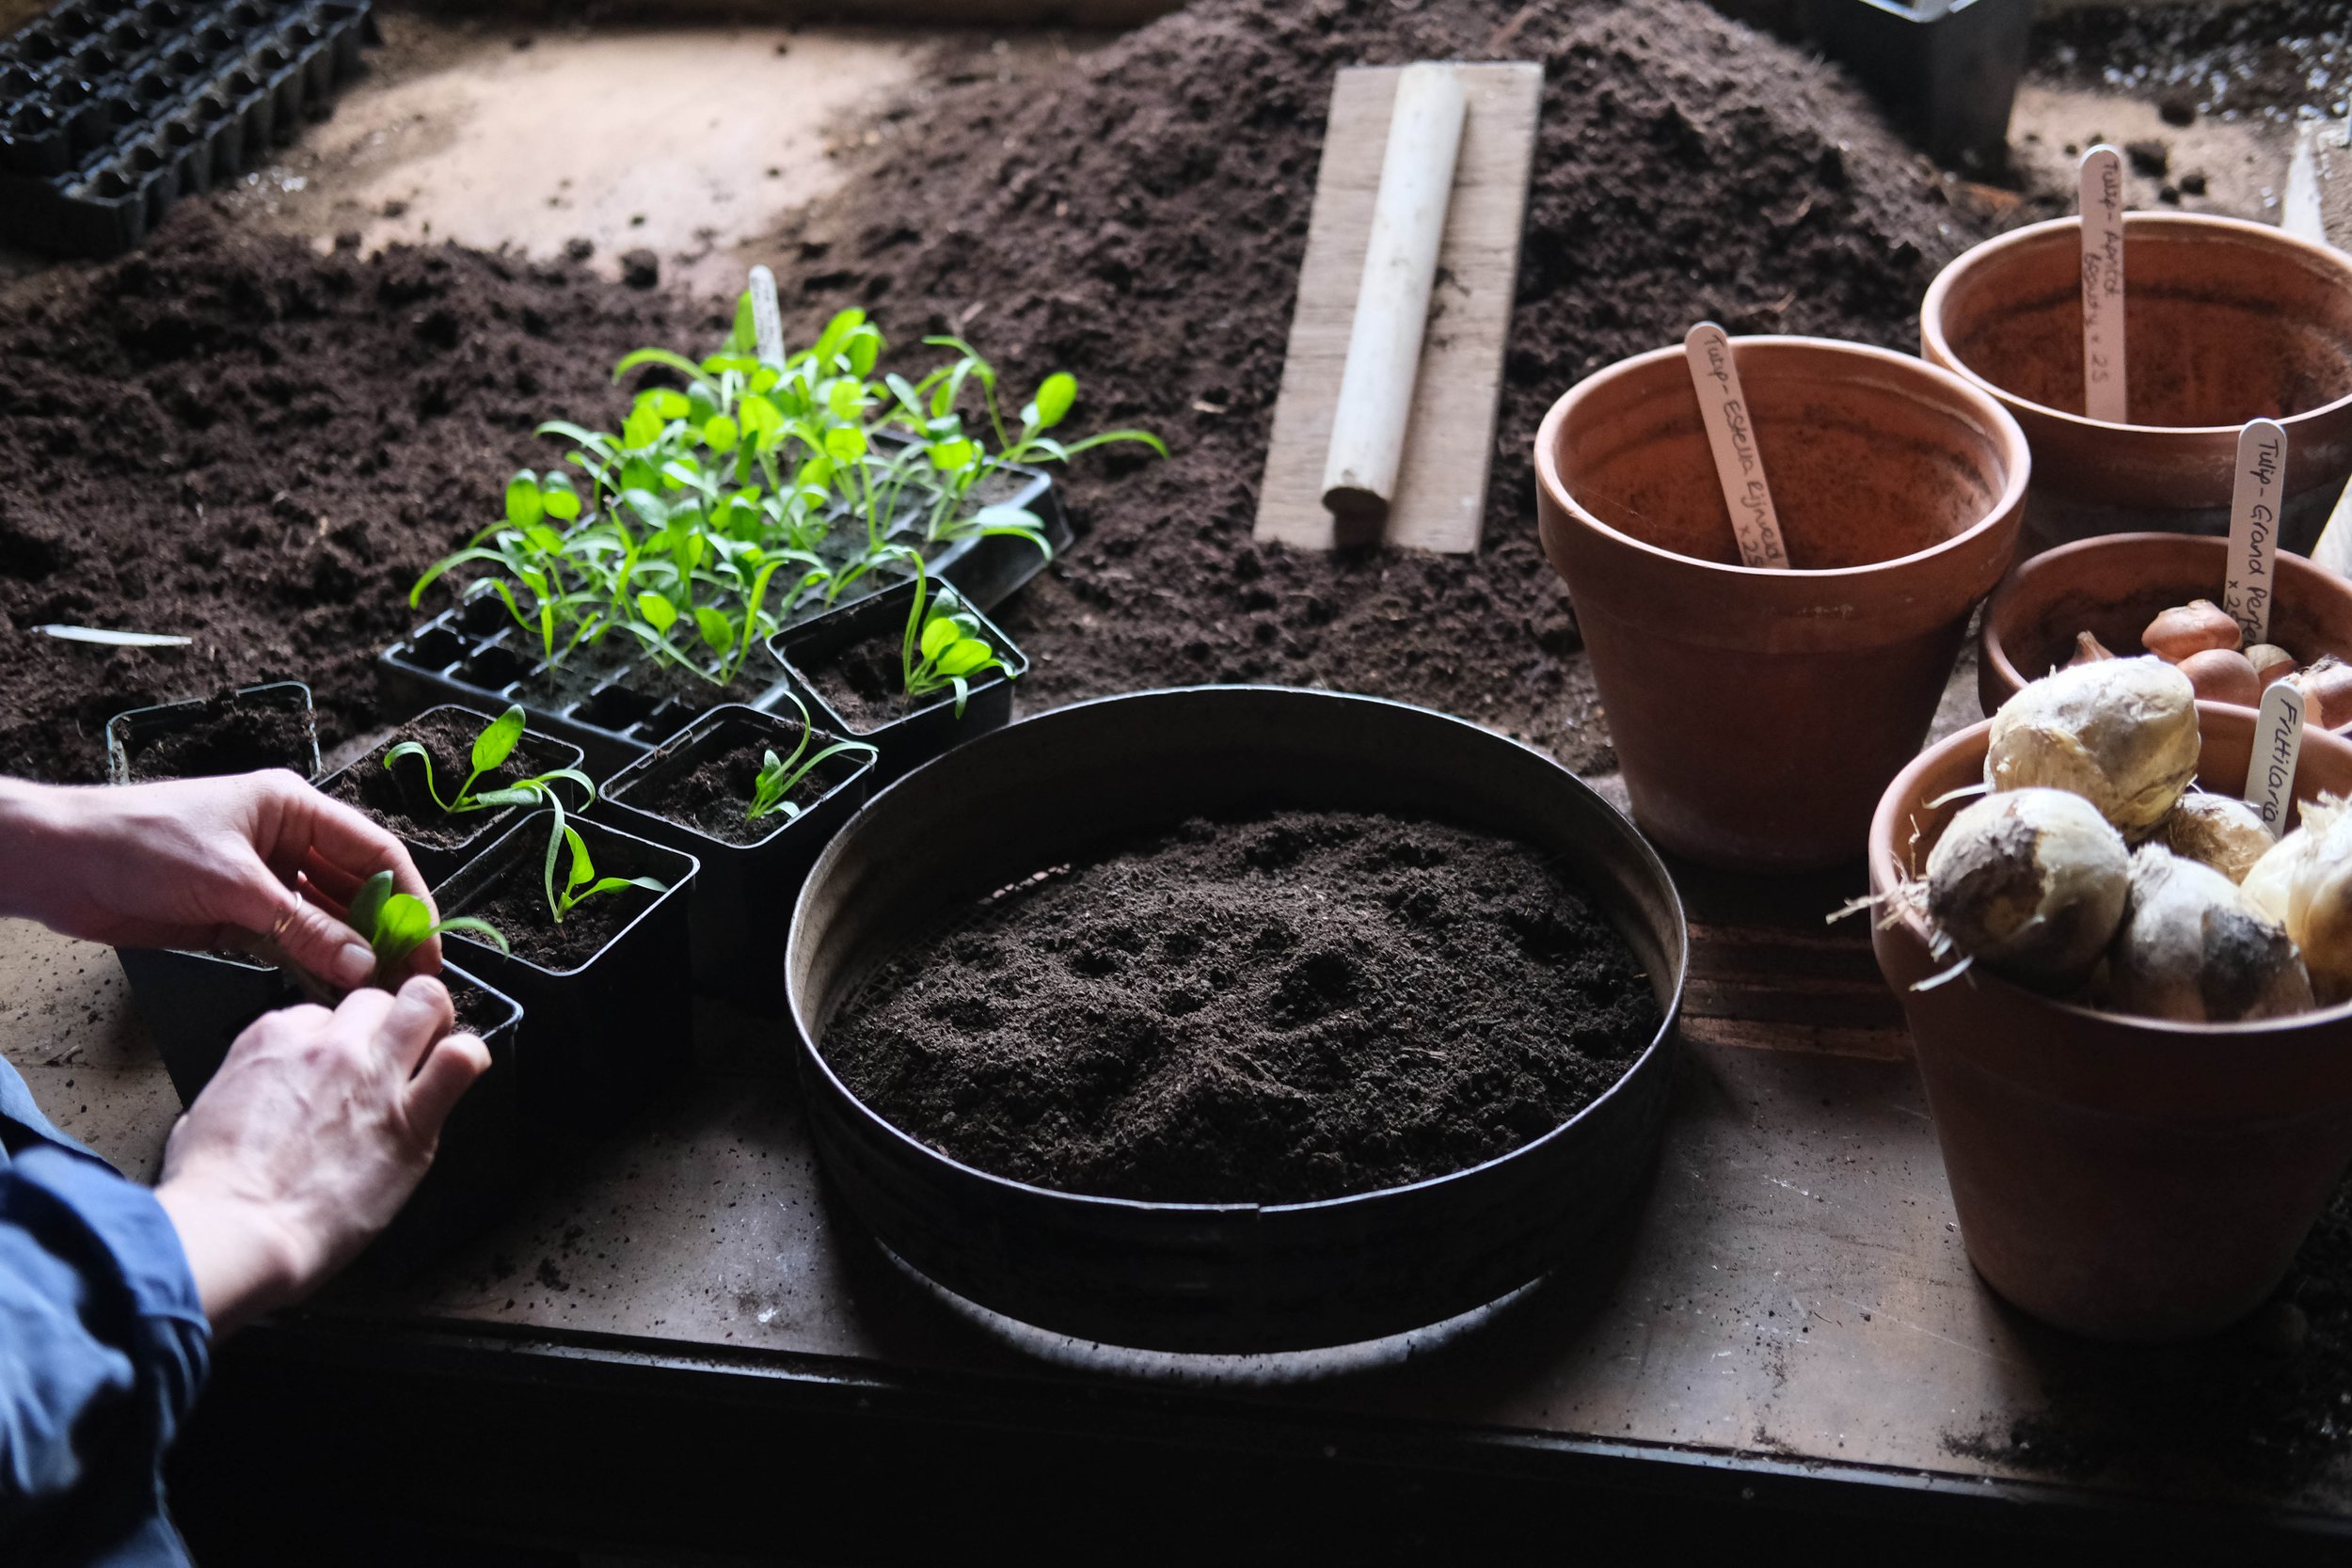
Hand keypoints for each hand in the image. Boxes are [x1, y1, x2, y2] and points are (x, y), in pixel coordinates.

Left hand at [0, 770, 438, 990]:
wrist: (58, 863)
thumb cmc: (137, 841)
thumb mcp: (232, 884)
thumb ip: (303, 927)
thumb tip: (361, 964)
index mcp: (294, 809)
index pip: (376, 853)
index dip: (409, 899)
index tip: (427, 944)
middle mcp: (286, 842)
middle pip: (356, 891)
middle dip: (383, 934)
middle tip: (407, 979)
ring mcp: (261, 882)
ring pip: (325, 923)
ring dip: (348, 956)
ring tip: (374, 993)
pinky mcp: (235, 917)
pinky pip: (290, 945)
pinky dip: (311, 967)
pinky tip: (330, 991)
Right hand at [152, 977, 489, 1333]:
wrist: (237, 1231)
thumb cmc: (210, 1191)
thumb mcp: (202, 1116)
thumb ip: (239, 1092)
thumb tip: (251, 1100)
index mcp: (272, 1040)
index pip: (320, 1013)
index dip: (332, 1039)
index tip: (335, 1066)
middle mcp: (329, 1047)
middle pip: (376, 999)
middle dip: (386, 1019)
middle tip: (392, 1052)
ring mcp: (374, 1077)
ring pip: (426, 1005)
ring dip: (435, 1021)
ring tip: (434, 1047)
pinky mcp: (412, 1119)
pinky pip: (462, 1061)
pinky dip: (469, 1058)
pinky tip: (459, 1072)